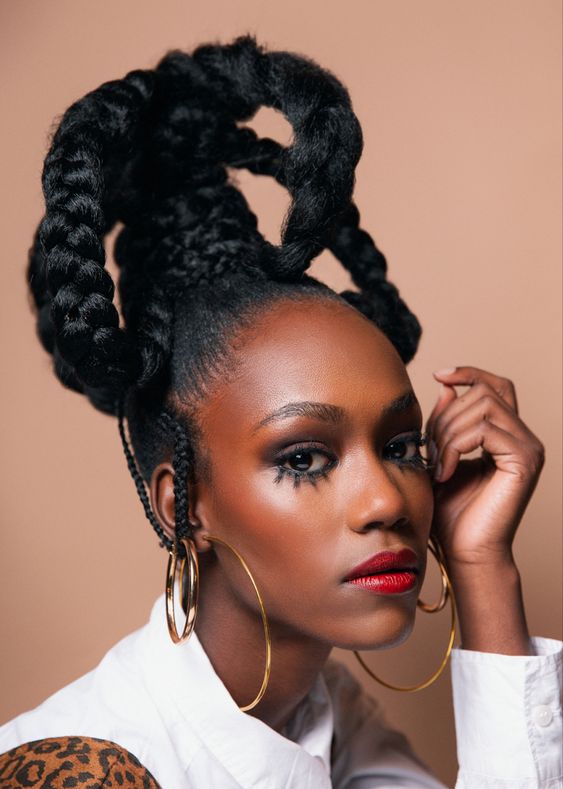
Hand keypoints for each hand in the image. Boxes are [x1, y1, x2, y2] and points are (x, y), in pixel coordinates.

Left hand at [425, 366, 544, 570]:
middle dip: (445, 416)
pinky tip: (444, 472)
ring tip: (436, 463)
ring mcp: (528, 448)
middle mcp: (523, 437)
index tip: (439, 375)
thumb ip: (446, 422)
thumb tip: (447, 386)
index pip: (495, 385)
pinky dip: (455, 447)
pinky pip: (485, 430)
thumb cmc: (451, 512)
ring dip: (448, 432)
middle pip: (482, 392)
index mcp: (507, 433)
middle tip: (429, 450)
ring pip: (483, 406)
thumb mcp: (440, 455)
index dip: (469, 373)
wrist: (464, 552)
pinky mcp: (525, 461)